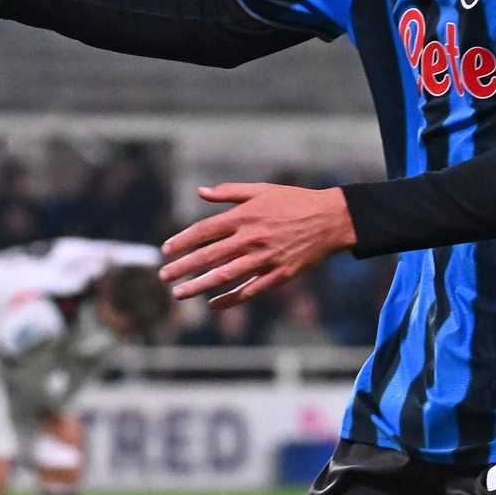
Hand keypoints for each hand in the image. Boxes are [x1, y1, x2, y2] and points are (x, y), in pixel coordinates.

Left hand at [160, 183, 356, 309]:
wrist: (332, 219)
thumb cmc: (295, 201)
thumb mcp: (262, 189)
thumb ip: (229, 192)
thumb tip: (200, 192)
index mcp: (245, 216)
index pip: (205, 230)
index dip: (183, 241)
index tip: (165, 251)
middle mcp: (251, 238)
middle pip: (210, 255)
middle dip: (183, 267)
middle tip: (163, 276)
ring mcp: (265, 258)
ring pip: (225, 276)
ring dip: (199, 285)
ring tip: (178, 294)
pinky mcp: (279, 275)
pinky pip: (250, 290)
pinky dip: (230, 299)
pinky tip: (213, 305)